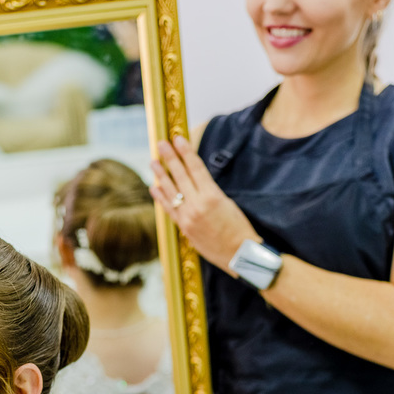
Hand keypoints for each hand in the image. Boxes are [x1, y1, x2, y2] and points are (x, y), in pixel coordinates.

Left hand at [150, 135, 258, 272]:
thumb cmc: (239, 228)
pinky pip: (169, 210)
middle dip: (170, 158)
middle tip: (161, 143)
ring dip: (161, 175)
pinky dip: (161, 198)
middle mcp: (197, 205)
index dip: (186, 151)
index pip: (196, 168)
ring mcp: (188, 217)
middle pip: (180, 176)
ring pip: (170, 191)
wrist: (240, 255)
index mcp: (212, 196)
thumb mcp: (228, 203)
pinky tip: (154, 187)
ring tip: (153, 162)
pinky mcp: (184, 228)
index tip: (178, 138)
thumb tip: (195, 179)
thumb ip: (210, 191)